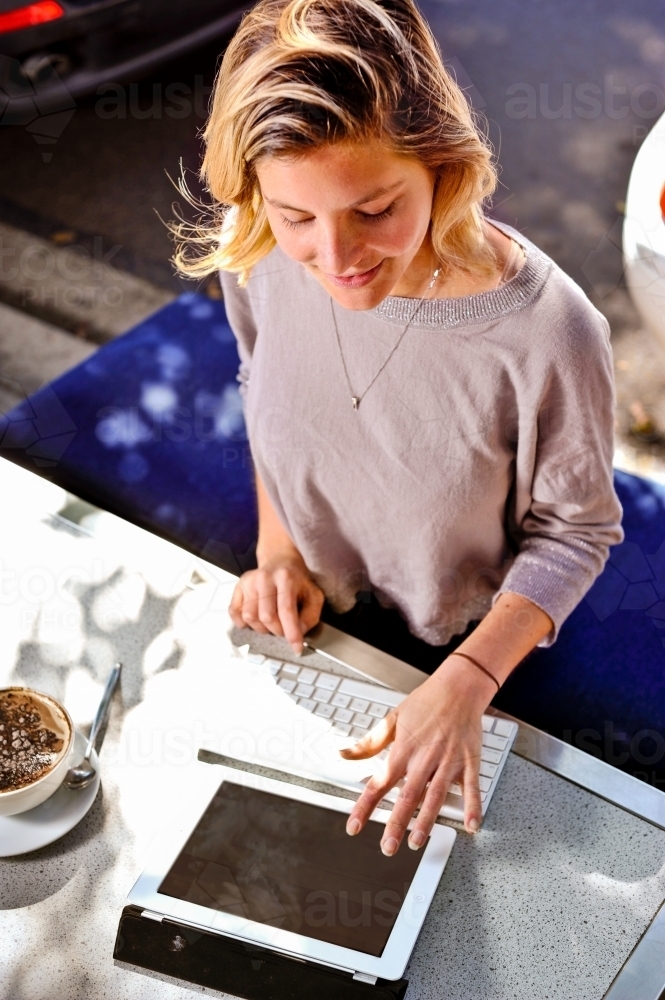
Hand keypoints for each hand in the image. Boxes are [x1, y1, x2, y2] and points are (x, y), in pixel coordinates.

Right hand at [229, 555, 324, 653]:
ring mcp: (249, 582)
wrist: (281, 561)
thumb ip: (310, 616)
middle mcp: (265, 578)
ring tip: (271, 623)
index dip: (291, 633)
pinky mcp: (238, 586)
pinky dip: (243, 622)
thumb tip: (298, 632)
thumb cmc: (298, 581)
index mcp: (286, 578)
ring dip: (261, 627)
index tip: (296, 648)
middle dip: (277, 630)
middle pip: (266, 616)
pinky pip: (235, 612)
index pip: (286, 610)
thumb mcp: (314, 595)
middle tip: (284, 629)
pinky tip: (255, 620)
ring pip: (249, 617)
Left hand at [340, 654, 495, 851]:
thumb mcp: (393, 719)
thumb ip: (369, 742)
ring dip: (427, 821)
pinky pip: (472, 788)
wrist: (458, 686)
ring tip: (417, 841)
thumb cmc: (426, 702)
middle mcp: (425, 758)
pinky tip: (471, 827)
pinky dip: (473, 807)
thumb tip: (345, 754)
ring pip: (436, 796)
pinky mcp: (469, 761)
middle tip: (388, 846)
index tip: (355, 826)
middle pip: (407, 796)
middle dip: (396, 823)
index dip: (365, 806)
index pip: (379, 782)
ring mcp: (448, 761)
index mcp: (404, 749)